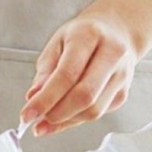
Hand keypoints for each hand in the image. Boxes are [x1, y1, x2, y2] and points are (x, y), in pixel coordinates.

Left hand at [20, 12, 137, 136]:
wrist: (116, 31)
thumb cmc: (82, 36)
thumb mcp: (57, 43)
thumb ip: (45, 70)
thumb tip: (34, 97)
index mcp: (89, 35)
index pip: (67, 74)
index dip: (46, 98)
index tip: (27, 114)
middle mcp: (112, 54)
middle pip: (85, 95)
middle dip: (57, 113)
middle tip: (36, 120)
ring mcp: (122, 75)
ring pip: (94, 110)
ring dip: (66, 119)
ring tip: (46, 118)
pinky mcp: (124, 92)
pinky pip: (98, 114)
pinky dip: (76, 119)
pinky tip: (63, 115)